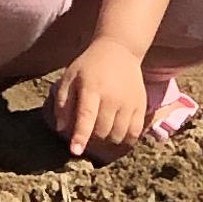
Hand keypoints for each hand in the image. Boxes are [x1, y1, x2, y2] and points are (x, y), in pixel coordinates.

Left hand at [46, 37, 150, 158]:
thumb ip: (63, 102)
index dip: (80, 136)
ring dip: (107, 140)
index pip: (86, 116)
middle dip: (92, 138)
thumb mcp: (70, 77)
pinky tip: (117, 135)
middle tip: (87, 133)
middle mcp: (113, 97)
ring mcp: (129, 102)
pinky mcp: (141, 105)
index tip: (75, 151)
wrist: (120, 50)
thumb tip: (61, 128)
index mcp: (92, 88)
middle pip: (102, 131)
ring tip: (101, 132)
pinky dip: (125, 139)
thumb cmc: (90, 66)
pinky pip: (135, 132)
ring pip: (118, 135)